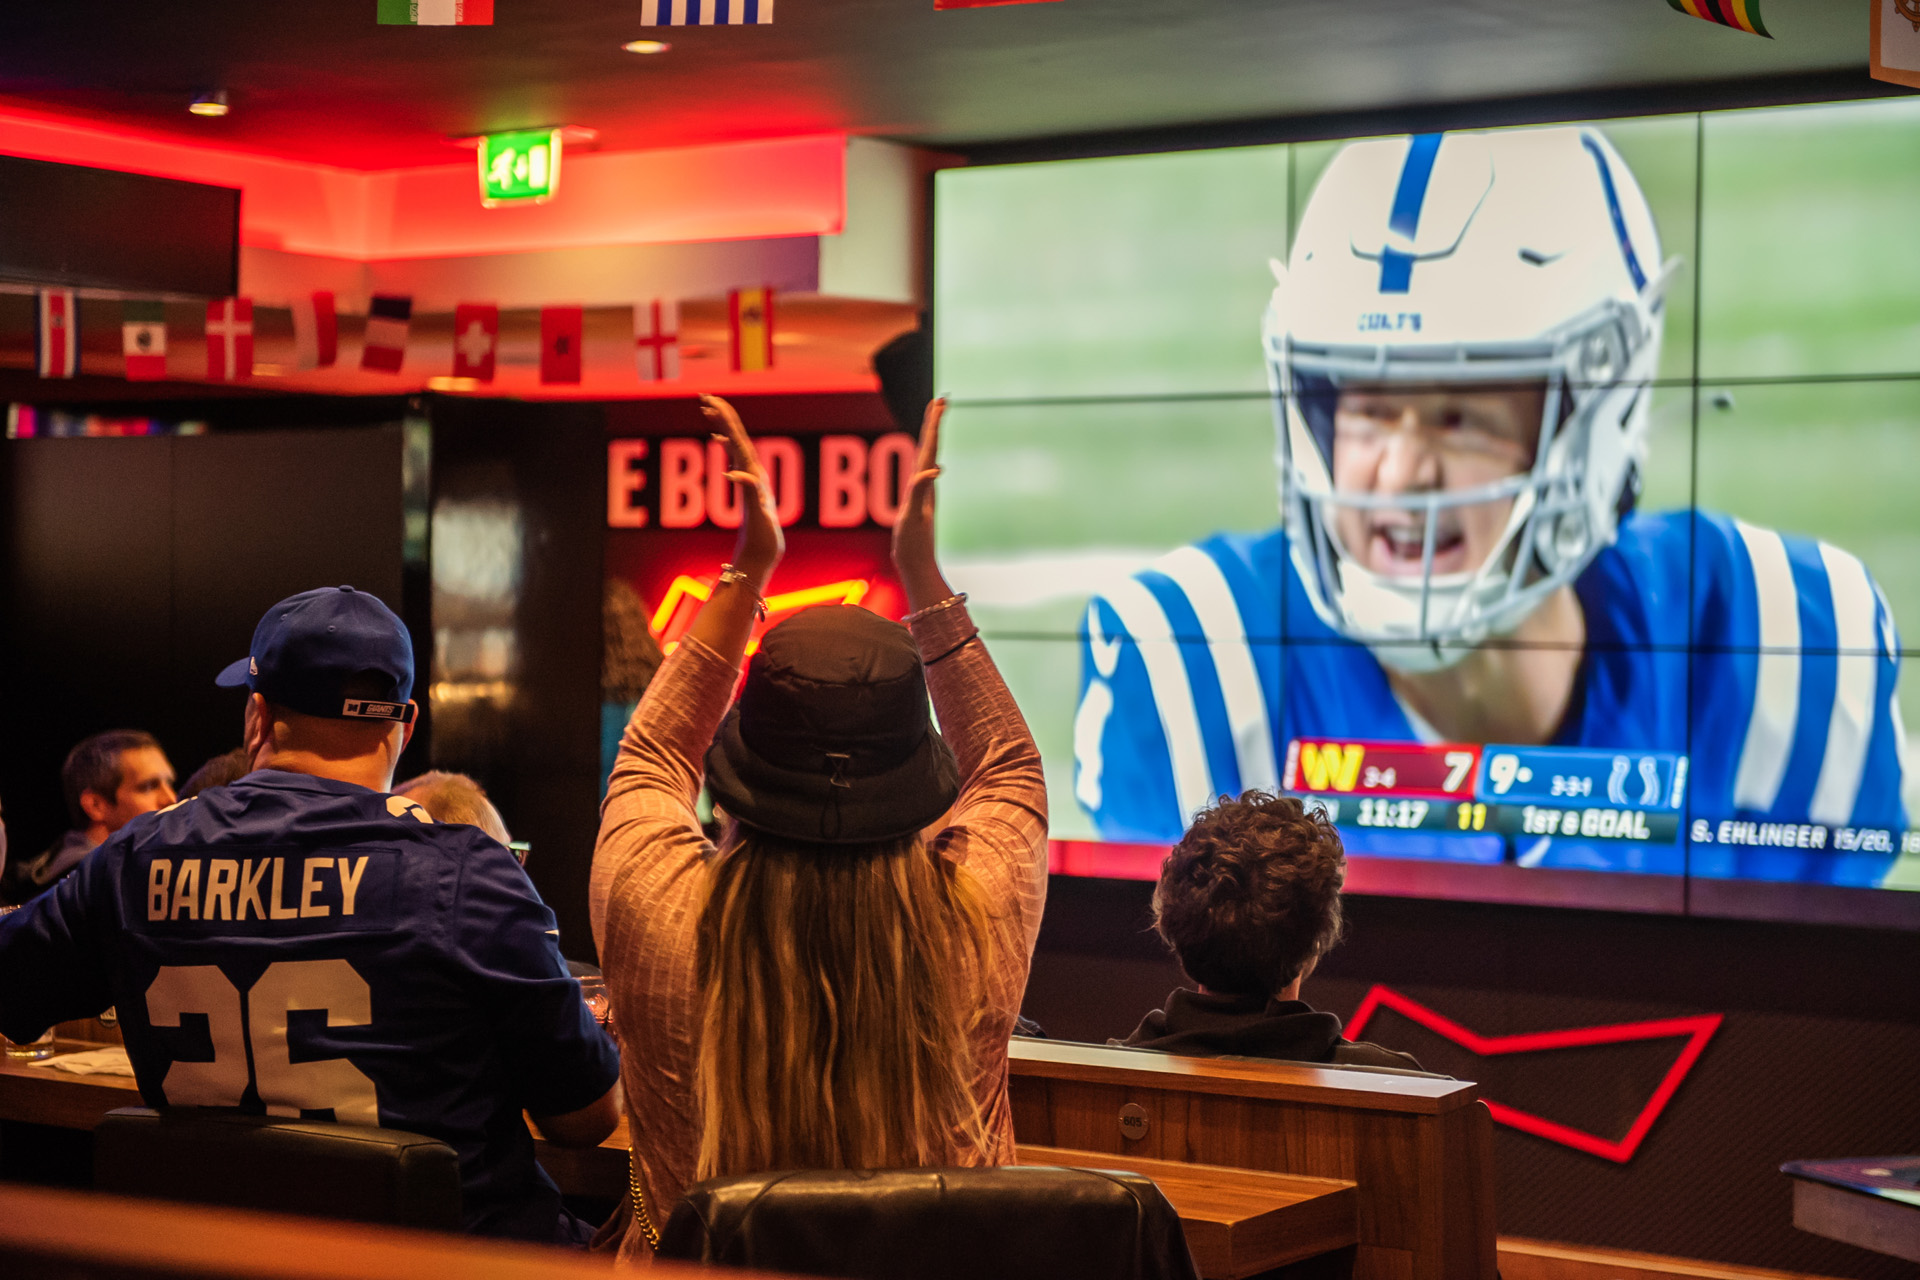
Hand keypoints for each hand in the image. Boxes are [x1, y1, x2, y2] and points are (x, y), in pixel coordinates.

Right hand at [701, 394, 783, 588]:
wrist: (766, 551)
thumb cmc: (763, 535)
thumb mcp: (758, 513)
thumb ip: (750, 491)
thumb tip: (736, 473)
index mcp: (754, 472)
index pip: (738, 438)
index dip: (724, 419)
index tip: (710, 401)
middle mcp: (753, 470)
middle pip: (737, 435)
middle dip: (722, 414)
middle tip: (704, 396)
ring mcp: (750, 476)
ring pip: (735, 443)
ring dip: (722, 425)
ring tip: (707, 408)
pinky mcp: (746, 484)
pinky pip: (734, 457)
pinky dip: (726, 444)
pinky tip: (719, 440)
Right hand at [892, 398, 953, 612]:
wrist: (916, 564)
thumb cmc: (914, 544)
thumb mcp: (915, 515)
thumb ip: (921, 490)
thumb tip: (936, 468)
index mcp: (924, 482)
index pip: (930, 445)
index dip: (934, 423)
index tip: (941, 400)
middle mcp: (925, 484)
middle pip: (930, 446)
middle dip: (933, 422)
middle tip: (941, 399)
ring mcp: (922, 493)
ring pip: (927, 457)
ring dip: (931, 437)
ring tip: (934, 420)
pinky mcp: (917, 502)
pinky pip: (921, 474)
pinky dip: (924, 461)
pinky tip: (929, 460)